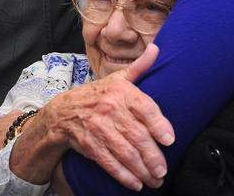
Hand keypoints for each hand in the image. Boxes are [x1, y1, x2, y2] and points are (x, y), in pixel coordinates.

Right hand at [12, 44, 174, 190]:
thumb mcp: (117, 77)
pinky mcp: (90, 146)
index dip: (158, 124)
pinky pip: (109, 163)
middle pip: (136, 135)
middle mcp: (110, 109)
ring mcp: (99, 129)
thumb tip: (157, 49)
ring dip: (142, 170)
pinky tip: (137, 184)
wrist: (63, 111)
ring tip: (156, 180)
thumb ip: (140, 67)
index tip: (170, 139)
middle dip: (153, 156)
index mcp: (121, 91)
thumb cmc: (98, 94)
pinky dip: (124, 176)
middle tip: (164, 169)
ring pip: (125, 153)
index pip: (144, 107)